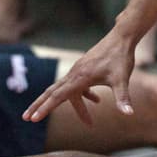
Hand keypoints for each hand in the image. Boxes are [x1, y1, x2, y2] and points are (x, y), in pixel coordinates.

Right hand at [21, 24, 138, 124]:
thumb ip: (123, 98)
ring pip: (63, 89)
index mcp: (80, 78)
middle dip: (40, 106)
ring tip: (62, 117)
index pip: (58, 96)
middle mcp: (74, 74)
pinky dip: (83, 96)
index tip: (33, 119)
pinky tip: (97, 101)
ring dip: (58, 102)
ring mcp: (78, 70)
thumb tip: (129, 114)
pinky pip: (77, 85)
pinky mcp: (84, 68)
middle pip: (52, 92)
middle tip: (26, 118)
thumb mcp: (122, 80)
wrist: (121, 37)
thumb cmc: (121, 58)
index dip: (45, 108)